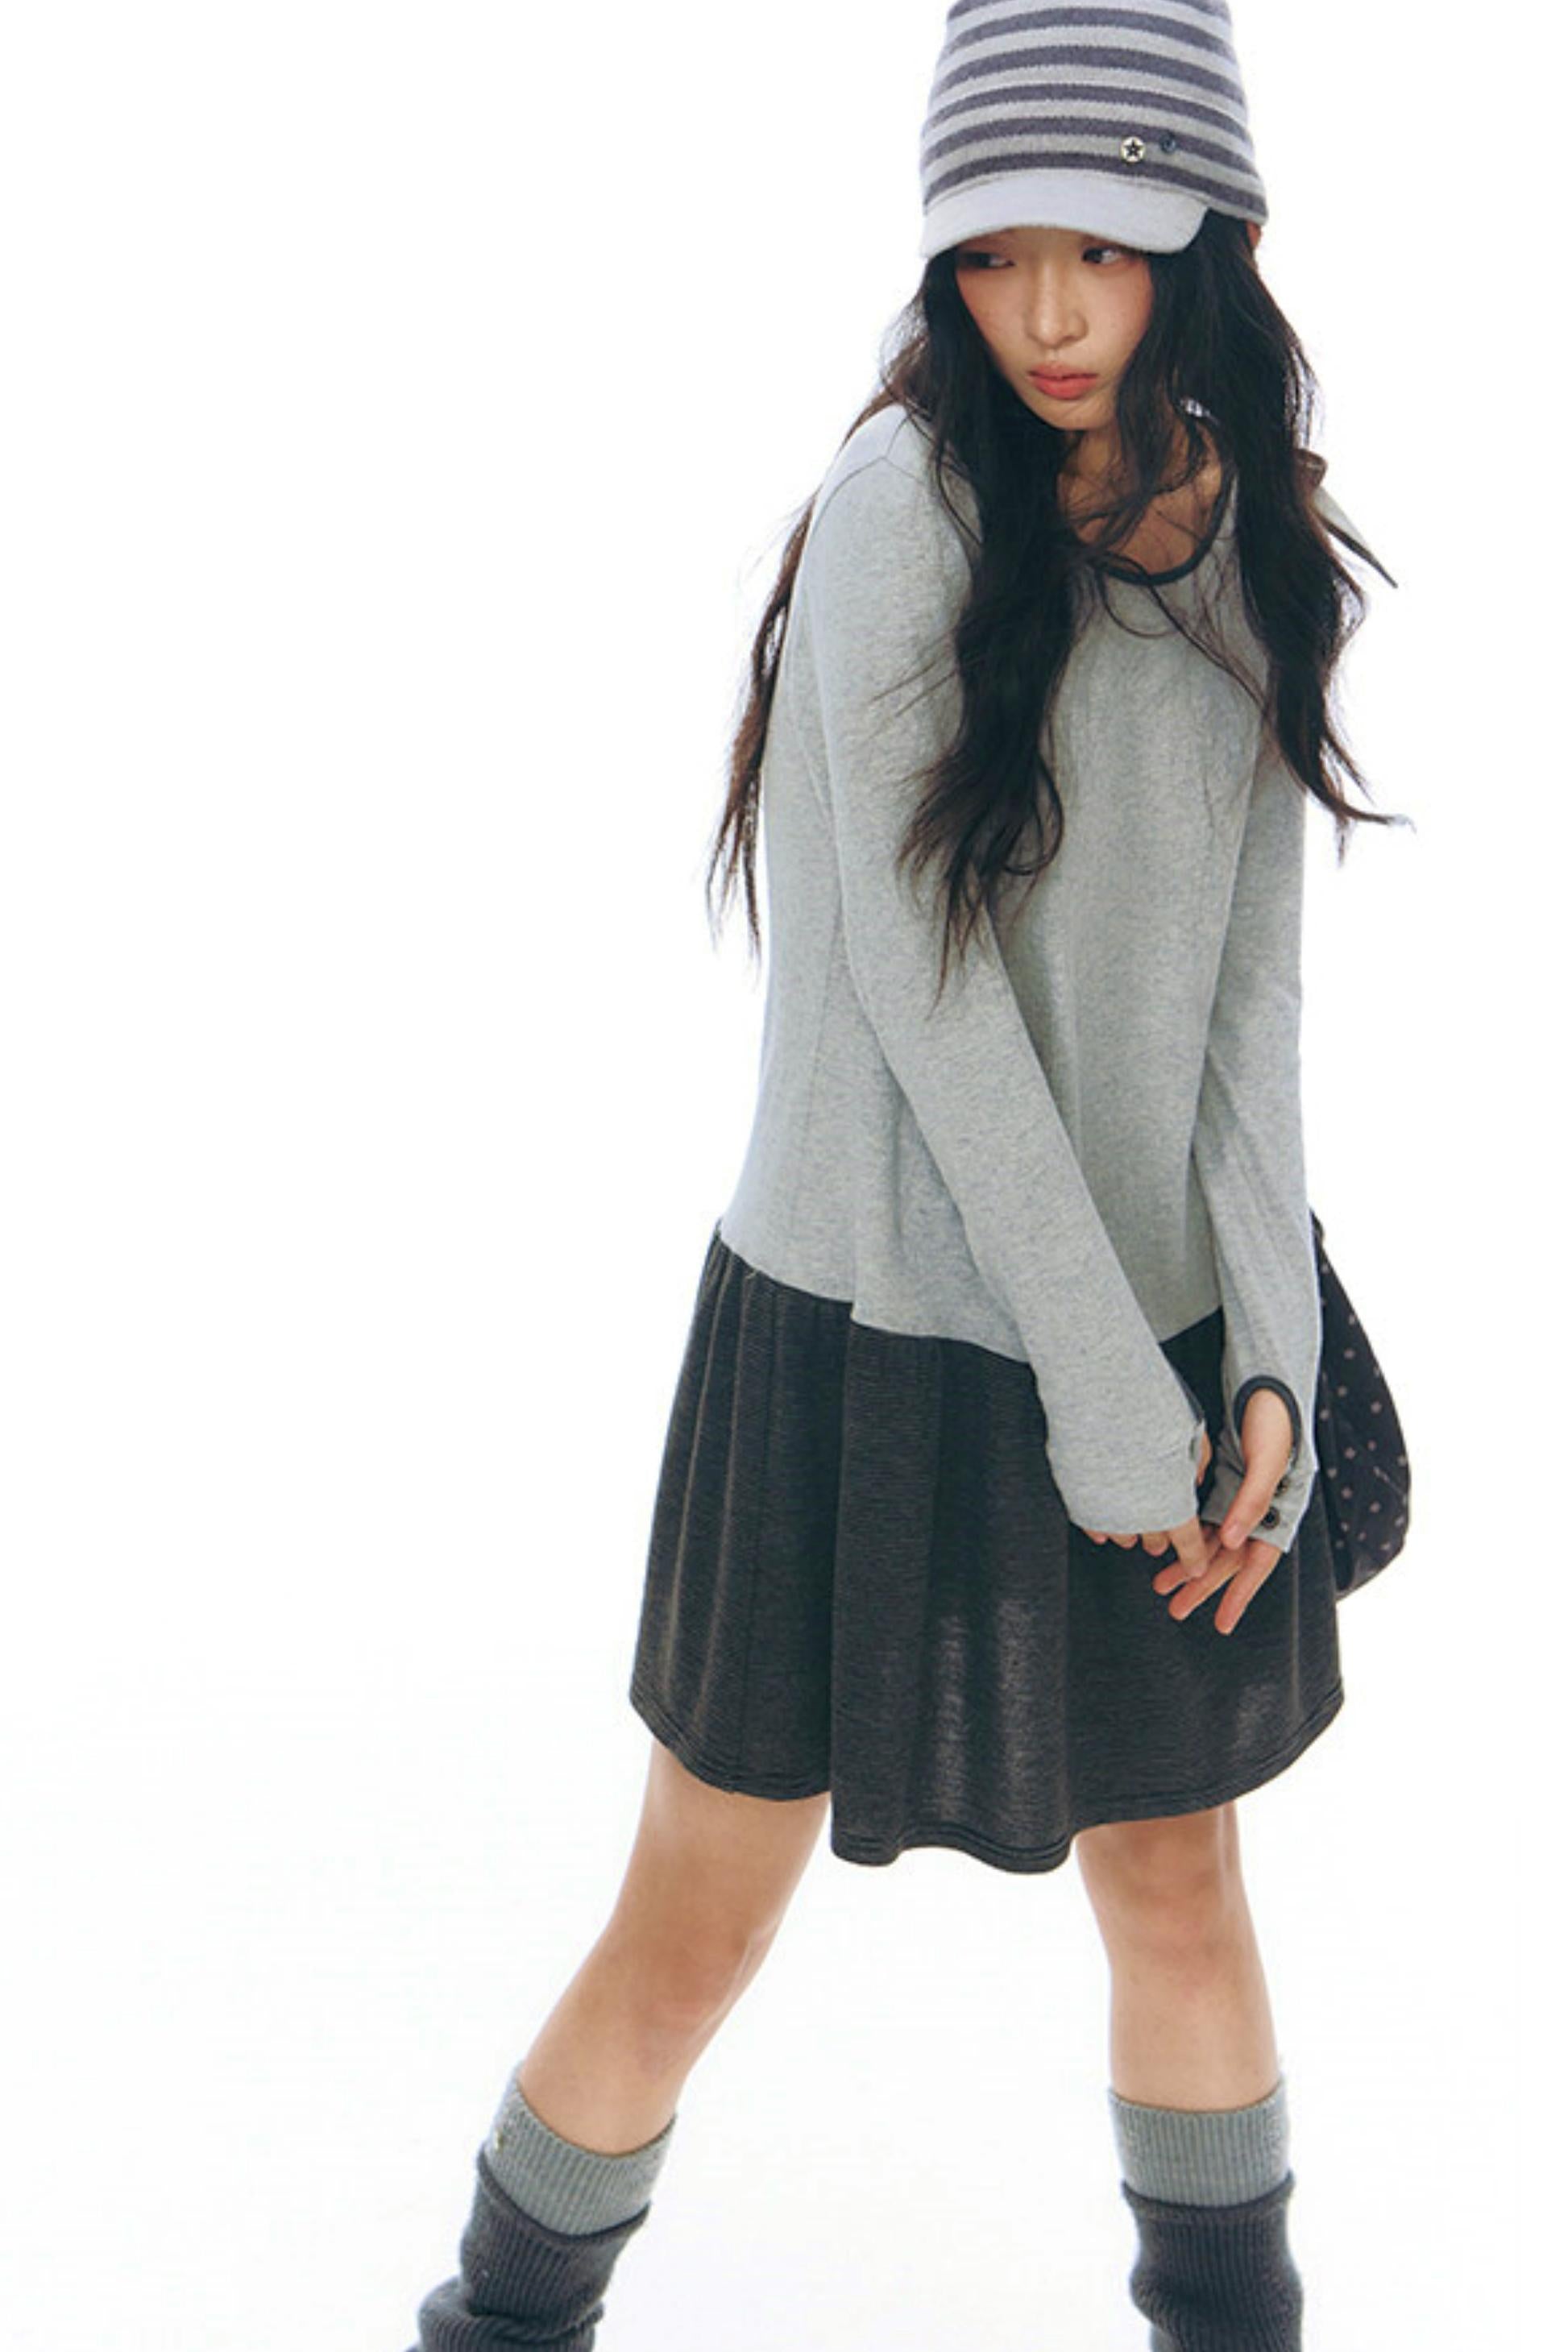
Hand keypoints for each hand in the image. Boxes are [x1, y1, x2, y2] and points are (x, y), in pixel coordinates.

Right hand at [1080, 1424, 1215, 1584]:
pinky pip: (1092, 1525)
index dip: (1193, 1558)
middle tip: (1164, 1535)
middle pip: (1155, 1541)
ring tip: (1135, 1519)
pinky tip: (1107, 1519)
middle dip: (1163, 1540)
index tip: (1196, 1566)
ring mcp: (1106, 1509)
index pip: (1187, 1544)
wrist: (1099, 1395)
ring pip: (1123, 1536)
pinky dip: (1103, 1526)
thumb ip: (1197, 1461)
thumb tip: (1195, 1478)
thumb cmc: (1149, 1408)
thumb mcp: (1191, 1431)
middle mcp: (1140, 1513)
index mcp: (1173, 1502)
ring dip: (1133, 1532)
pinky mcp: (1078, 1500)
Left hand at [1152, 1386, 1294, 1634]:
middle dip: (1201, 1586)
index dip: (1239, 1596)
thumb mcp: (1267, 1459)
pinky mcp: (1224, 1483)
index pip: (1258, 1565)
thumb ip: (1252, 1500)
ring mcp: (1240, 1497)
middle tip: (1174, 1608)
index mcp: (1279, 1511)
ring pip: (1213, 1542)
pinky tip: (1165, 1546)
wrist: (1265, 1383)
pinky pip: (1205, 1518)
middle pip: (1229, 1560)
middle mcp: (1259, 1511)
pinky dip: (1188, 1535)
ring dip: (1189, 1563)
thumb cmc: (1273, 1419)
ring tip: (1160, 1585)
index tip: (1221, 1625)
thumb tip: (1231, 1542)